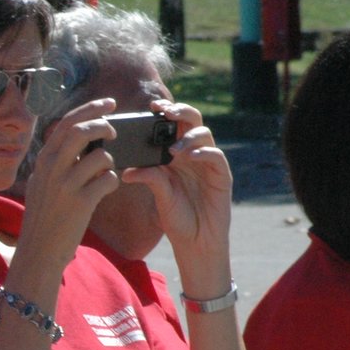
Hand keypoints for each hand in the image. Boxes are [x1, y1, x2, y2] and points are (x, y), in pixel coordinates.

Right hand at [19, 98, 120, 266]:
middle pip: (83, 131)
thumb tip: (85, 139)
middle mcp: (52, 169)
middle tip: (114, 131)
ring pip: (101, 156)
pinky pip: (108, 179)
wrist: (39, 250)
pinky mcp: (81, 202)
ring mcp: (66, 185)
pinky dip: (112, 181)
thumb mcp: (43, 183)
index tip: (109, 103)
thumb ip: (58, 161)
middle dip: (104, 125)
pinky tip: (105, 189)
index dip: (90, 109)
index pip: (67, 123)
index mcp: (43, 160)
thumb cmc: (45, 217)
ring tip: (104, 173)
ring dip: (110, 161)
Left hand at [122, 100, 232, 272]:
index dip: (164, 112)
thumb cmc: (176, 217)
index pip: (172, 125)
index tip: (150, 107)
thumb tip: (127, 171)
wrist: (196, 242)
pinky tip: (190, 156)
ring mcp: (209, 163)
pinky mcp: (222, 176)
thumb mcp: (159, 196)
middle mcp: (193, 154)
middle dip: (179, 111)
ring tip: (173, 149)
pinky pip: (215, 156)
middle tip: (164, 111)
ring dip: (188, 136)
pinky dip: (203, 152)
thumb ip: (149, 178)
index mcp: (175, 155)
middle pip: (192, 121)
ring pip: (205, 134)